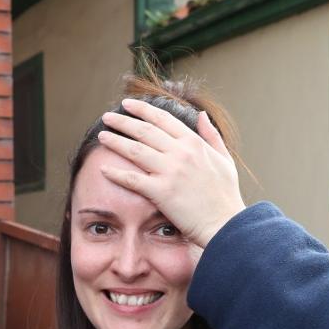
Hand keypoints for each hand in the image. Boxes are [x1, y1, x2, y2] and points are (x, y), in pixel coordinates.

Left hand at [98, 98, 245, 248]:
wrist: (225, 224)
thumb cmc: (226, 195)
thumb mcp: (224, 159)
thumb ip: (211, 136)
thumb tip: (202, 115)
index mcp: (194, 143)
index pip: (162, 118)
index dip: (142, 109)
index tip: (127, 104)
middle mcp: (180, 153)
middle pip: (144, 131)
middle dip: (123, 121)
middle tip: (107, 117)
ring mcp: (170, 171)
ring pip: (135, 150)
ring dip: (115, 141)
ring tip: (102, 136)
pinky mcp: (161, 192)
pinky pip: (132, 179)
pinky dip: (116, 173)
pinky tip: (103, 169)